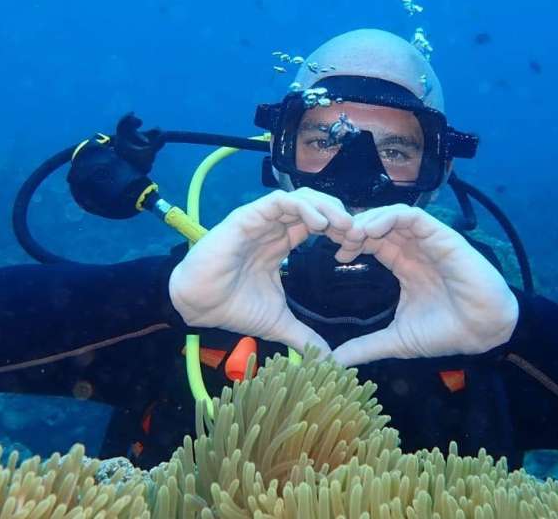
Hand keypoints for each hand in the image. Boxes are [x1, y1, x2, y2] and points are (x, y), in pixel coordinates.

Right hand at [168, 188, 352, 354]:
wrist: (198, 307)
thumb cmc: (232, 307)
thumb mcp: (278, 322)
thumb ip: (304, 336)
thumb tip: (327, 359)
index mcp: (281, 242)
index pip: (318, 224)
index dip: (341, 230)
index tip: (358, 247)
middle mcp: (273, 227)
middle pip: (315, 205)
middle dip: (340, 215)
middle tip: (359, 234)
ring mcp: (261, 220)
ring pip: (302, 197)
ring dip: (328, 208)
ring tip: (346, 226)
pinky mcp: (247, 217)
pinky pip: (280, 201)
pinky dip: (304, 207)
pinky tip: (320, 224)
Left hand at [330, 205, 518, 365]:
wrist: (482, 333)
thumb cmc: (445, 333)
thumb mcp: (396, 340)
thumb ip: (365, 346)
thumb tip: (334, 361)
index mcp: (404, 266)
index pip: (372, 243)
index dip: (352, 243)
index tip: (335, 254)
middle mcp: (414, 250)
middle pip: (378, 225)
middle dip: (355, 227)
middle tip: (336, 238)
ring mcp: (428, 242)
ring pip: (392, 215)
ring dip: (369, 220)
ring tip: (352, 235)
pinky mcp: (441, 237)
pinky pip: (412, 216)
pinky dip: (389, 216)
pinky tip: (371, 230)